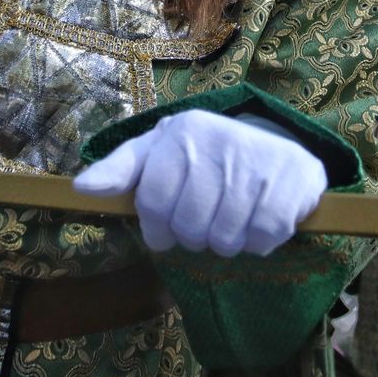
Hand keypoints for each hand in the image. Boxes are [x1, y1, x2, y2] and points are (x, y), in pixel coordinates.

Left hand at [73, 109, 327, 256]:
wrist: (272, 143)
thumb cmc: (202, 155)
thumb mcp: (157, 154)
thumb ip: (120, 170)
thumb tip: (83, 188)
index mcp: (182, 133)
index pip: (154, 203)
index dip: (158, 230)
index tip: (166, 231)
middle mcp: (221, 139)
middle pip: (191, 226)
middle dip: (195, 237)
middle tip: (205, 222)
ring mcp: (261, 158)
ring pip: (227, 238)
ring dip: (227, 242)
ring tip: (231, 220)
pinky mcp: (294, 178)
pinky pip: (264, 237)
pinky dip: (258, 243)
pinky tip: (256, 221)